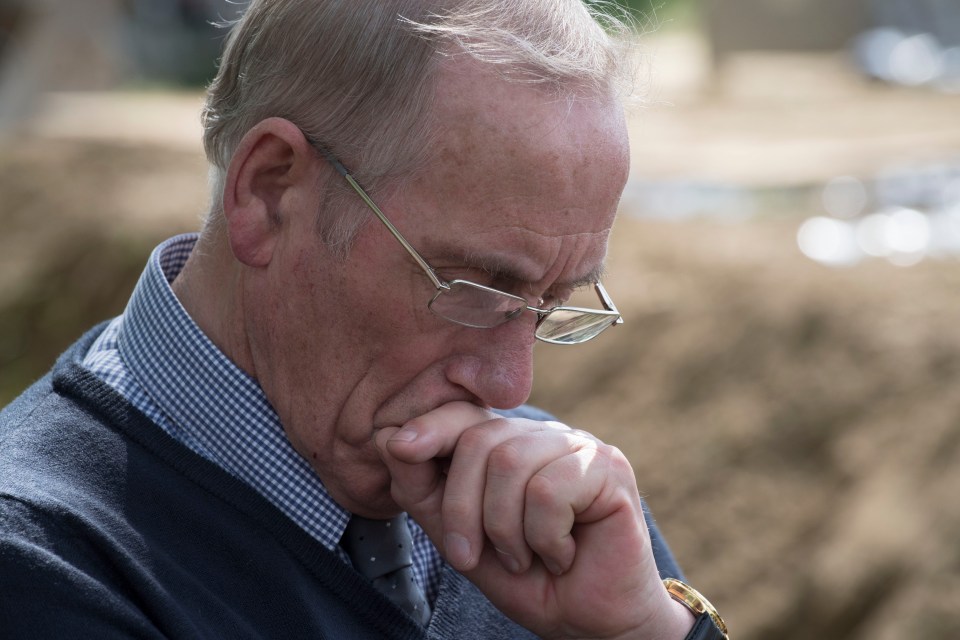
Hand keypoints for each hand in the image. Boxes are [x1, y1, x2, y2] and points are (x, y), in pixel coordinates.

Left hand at [374, 401, 694, 639]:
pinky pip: (549, 491)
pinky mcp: (608, 467)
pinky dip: (545, 537)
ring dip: (506, 531)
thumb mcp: (461, 538)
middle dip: (462, 508)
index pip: (464, 415)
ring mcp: (578, 447)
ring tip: (526, 558)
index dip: (430, 427)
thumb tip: (387, 438)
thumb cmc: (528, 578)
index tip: (399, 447)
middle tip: (471, 556)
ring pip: (512, 464)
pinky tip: (563, 554)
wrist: (589, 621)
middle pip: (480, 441)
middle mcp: (543, 436)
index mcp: (507, 445)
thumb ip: (426, 492)